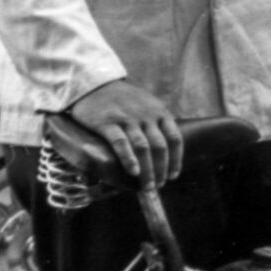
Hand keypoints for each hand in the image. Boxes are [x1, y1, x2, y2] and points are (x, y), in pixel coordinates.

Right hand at [68, 79, 182, 186]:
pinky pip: (121, 143)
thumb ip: (156, 122)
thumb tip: (163, 148)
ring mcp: (128, 119)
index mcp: (159, 112)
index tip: (173, 175)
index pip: (175, 138)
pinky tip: (133, 172)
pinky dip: (129, 159)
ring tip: (146, 186)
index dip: (176, 159)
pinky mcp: (108, 123)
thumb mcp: (146, 104)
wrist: (94, 84)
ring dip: (148, 169)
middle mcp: (147, 116)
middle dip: (162, 169)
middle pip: (160, 147)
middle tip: (158, 185)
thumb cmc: (122, 99)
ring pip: (143, 148)